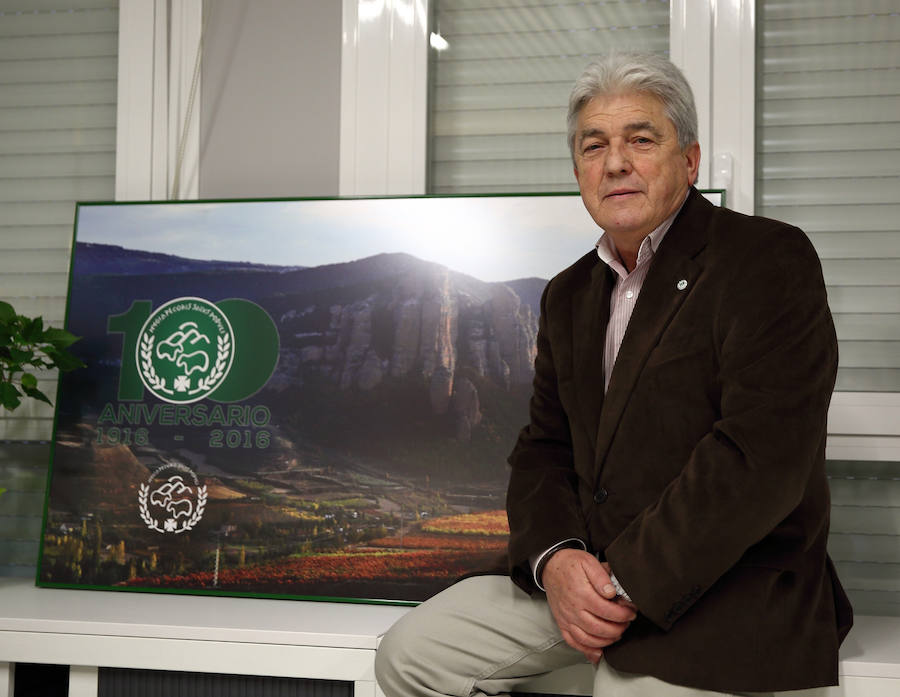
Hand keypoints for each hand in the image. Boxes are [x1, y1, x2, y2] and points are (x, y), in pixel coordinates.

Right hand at [542, 549, 636, 663]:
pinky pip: (573, 642)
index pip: (607, 611)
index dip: (623, 615)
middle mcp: (573, 608)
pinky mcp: (562, 623)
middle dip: (618, 629)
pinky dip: (586, 650)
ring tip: (616, 633)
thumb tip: (611, 592)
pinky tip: (598, 651)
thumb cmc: (571, 564)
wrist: (551, 566)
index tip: (631, 612)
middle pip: (599, 628)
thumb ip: (601, 576)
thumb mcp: (588, 561)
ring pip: (588, 638)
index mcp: (582, 593)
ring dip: (606, 640)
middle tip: (626, 623)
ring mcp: (566, 618)